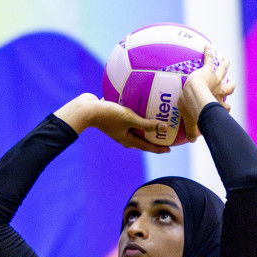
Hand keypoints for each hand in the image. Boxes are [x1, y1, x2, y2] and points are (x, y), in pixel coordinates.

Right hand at [53, 94, 170, 152]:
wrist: (86, 109)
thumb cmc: (108, 115)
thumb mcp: (129, 118)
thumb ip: (146, 124)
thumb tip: (164, 128)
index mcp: (126, 139)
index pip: (146, 146)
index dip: (158, 148)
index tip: (169, 149)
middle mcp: (122, 135)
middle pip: (141, 139)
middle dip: (152, 139)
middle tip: (164, 137)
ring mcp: (117, 127)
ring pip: (134, 128)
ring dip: (144, 127)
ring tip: (153, 121)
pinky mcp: (112, 117)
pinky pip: (127, 118)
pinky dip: (135, 116)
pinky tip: (139, 107)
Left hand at [179, 45, 236, 130]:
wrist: (195, 95)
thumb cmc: (194, 110)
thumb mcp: (193, 121)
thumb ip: (193, 131)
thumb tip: (192, 141)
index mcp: (217, 103)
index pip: (224, 107)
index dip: (225, 108)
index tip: (224, 109)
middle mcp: (220, 91)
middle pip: (229, 88)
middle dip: (231, 86)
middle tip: (232, 83)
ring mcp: (216, 80)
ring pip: (223, 71)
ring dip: (225, 65)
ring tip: (226, 60)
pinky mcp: (208, 70)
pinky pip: (209, 59)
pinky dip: (208, 52)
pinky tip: (207, 45)